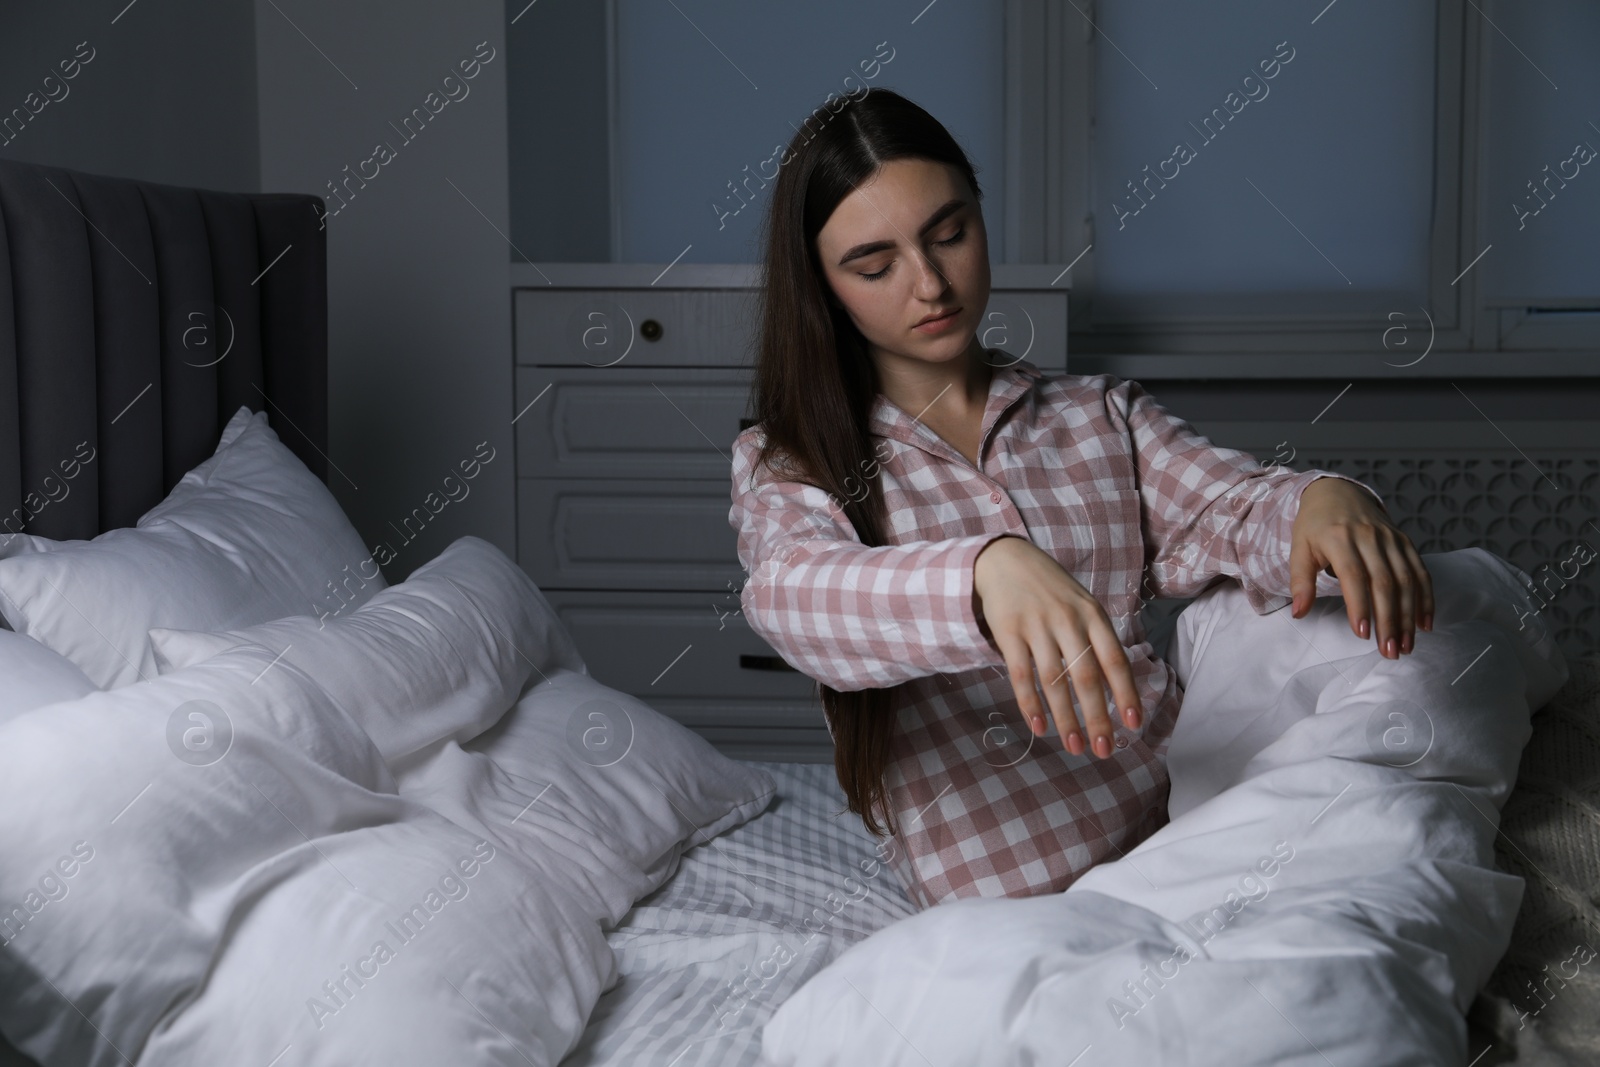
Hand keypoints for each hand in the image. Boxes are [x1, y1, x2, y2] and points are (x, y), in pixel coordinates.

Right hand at [973, 536, 1143, 759]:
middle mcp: (1068, 620)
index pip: (1114, 660)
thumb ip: (1096, 639)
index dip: (1126, 694)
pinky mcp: (1009, 632)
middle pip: (1086, 676)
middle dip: (1097, 717)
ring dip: (1066, 719)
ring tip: (1074, 747)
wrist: (1005, 559)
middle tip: (1103, 750)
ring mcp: (1037, 626)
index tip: (1133, 724)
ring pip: (1054, 681)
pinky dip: (1030, 704)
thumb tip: (1116, 688)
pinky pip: (1021, 675)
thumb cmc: (1051, 589)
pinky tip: (1039, 727)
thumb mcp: (1082, 604)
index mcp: (1093, 614)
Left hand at [1288, 477, 1434, 658]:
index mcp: (1339, 538)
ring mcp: (1391, 539)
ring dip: (1409, 616)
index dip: (1359, 605)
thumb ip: (1300, 582)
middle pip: (1384, 583)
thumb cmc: (1315, 526)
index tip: (1363, 633)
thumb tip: (1299, 614)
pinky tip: (1424, 624)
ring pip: (1406, 581)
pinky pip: (1420, 572)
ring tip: (1406, 646)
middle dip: (1388, 620)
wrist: (1337, 492)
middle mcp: (1369, 537)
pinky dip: (1425, 599)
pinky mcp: (1405, 542)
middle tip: (1389, 652)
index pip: (1353, 575)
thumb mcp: (1299, 549)